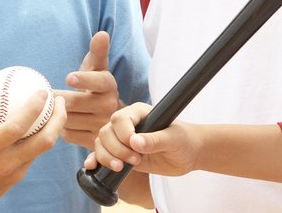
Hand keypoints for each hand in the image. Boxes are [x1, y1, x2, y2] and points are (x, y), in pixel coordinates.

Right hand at [0, 83, 66, 212]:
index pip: (19, 127)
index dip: (35, 108)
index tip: (43, 91)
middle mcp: (4, 164)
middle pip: (45, 141)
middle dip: (59, 118)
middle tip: (60, 100)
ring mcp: (12, 174)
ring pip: (42, 149)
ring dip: (53, 129)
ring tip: (54, 110)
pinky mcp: (15, 180)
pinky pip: (33, 156)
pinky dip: (40, 140)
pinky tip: (38, 126)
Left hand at [56, 31, 123, 147]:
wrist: (109, 117)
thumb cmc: (96, 87)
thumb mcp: (98, 68)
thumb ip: (98, 52)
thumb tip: (102, 34)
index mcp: (109, 86)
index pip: (99, 81)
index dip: (85, 79)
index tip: (69, 77)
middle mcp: (109, 106)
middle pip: (74, 102)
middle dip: (57, 98)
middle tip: (44, 95)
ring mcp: (102, 125)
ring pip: (68, 119)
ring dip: (56, 115)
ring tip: (51, 108)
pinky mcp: (93, 141)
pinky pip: (68, 135)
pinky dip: (60, 129)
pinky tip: (57, 123)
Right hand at [84, 102, 200, 177]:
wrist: (188, 154)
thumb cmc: (184, 141)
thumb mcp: (173, 139)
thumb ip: (155, 140)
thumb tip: (135, 142)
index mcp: (139, 112)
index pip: (120, 119)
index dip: (123, 135)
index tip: (136, 147)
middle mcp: (127, 124)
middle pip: (106, 132)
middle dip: (116, 149)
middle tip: (136, 160)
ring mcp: (122, 140)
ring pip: (101, 144)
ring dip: (107, 157)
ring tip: (122, 168)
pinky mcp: (120, 155)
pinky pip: (101, 155)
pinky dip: (95, 161)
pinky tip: (92, 168)